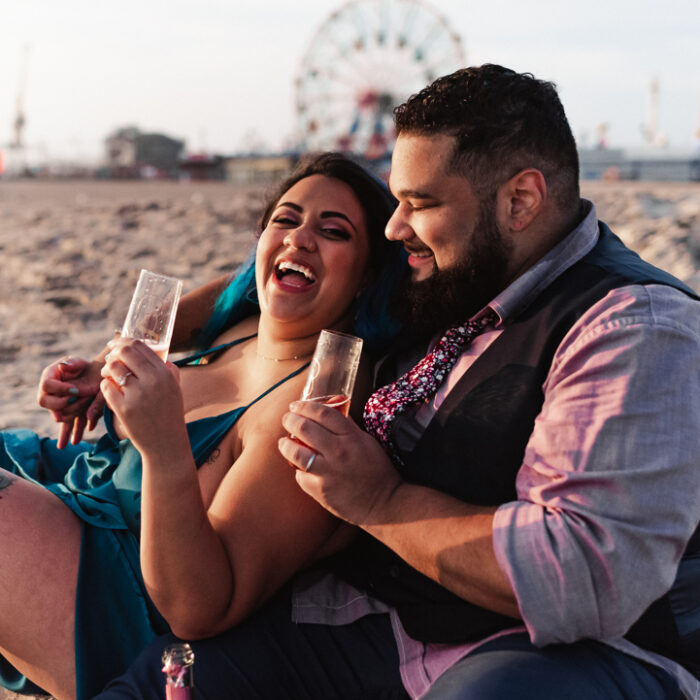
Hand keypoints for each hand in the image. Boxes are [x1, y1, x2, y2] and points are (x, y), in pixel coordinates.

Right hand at [37, 356, 103, 448]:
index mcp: (50, 377)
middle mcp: (51, 393)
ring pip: (61, 416)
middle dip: (65, 403)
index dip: (61, 389)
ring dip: (74, 413)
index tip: (76, 389)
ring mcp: (60, 405)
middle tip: (80, 400)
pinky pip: (69, 425)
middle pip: (47, 403)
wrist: (96, 376)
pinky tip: (74, 441)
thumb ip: (72, 363)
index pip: (47, 385)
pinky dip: (72, 433)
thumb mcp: (80, 361)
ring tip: (86, 410)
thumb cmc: (86, 366)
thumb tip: (63, 367)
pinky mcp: (71, 413)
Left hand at [100, 338, 187, 458]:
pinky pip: (106, 388)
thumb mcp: (175, 388)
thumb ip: (168, 369)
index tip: (116, 344)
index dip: (124, 341)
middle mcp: (152, 381)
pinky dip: (105, 386)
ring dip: (107, 369)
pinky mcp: (124, 409)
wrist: (166, 443)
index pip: (140, 346)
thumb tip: (157, 352)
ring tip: (108, 375)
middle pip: (124, 352)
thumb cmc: (170, 414)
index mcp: (165, 373)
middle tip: (110, 357)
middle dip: (113, 352)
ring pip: (112, 368)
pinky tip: (109, 391)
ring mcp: (137, 395)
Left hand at [278, 401, 402, 525]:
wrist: (383, 504)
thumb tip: (333, 412)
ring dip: (285, 444)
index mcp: (352, 437)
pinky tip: (301, 467)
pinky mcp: (320, 491)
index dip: (305, 406)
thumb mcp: (368, 442)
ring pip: (295, 453)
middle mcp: (338, 452)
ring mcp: (328, 472)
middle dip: (290, 420)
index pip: (323, 413)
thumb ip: (349, 427)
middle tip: (287, 419)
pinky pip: (301, 476)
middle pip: (305, 428)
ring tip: (284, 442)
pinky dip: (300, 470)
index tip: (296, 405)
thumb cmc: (378, 471)